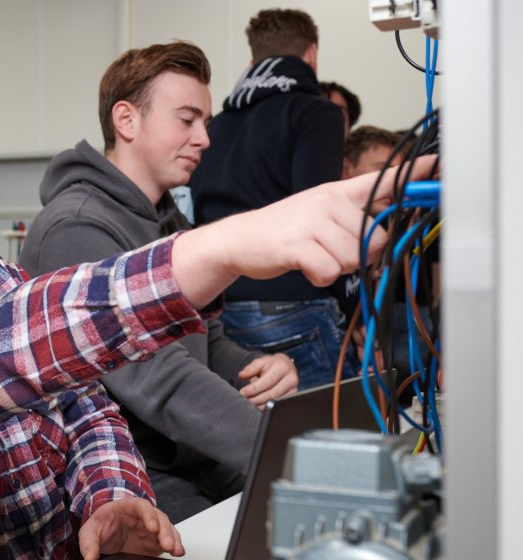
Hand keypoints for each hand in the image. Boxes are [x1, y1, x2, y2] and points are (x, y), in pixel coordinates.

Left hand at [78, 496, 184, 559]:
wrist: (106, 533)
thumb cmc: (101, 525)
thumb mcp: (89, 532)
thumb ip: (88, 544)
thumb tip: (90, 559)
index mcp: (128, 507)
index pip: (142, 507)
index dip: (149, 516)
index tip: (152, 527)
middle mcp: (144, 516)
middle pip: (159, 518)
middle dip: (165, 531)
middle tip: (167, 544)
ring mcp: (153, 529)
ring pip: (168, 530)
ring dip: (173, 540)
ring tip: (175, 551)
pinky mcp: (156, 541)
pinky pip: (169, 542)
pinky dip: (175, 547)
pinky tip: (179, 553)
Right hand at [171, 155, 439, 307]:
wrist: (240, 240)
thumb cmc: (285, 233)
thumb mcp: (320, 216)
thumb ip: (353, 222)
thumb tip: (382, 243)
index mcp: (337, 192)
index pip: (381, 180)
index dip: (412, 174)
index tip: (436, 165)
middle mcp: (328, 201)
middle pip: (374, 238)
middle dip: (358, 255)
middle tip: (330, 251)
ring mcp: (312, 221)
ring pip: (354, 257)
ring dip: (336, 267)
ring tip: (313, 257)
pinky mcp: (298, 244)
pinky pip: (330, 270)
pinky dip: (320, 276)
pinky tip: (304, 267)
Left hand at [237, 353, 297, 406]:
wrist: (285, 367)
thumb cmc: (271, 365)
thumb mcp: (260, 362)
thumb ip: (251, 368)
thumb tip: (241, 375)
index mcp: (283, 367)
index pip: (267, 381)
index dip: (253, 389)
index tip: (242, 392)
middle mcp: (291, 379)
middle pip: (271, 394)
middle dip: (255, 399)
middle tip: (244, 400)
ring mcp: (293, 390)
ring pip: (274, 402)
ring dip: (259, 404)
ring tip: (249, 403)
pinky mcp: (292, 398)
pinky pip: (278, 406)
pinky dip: (266, 407)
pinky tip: (257, 405)